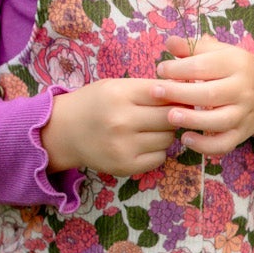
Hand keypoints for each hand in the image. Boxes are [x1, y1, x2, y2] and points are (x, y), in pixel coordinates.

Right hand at [42, 77, 178, 178]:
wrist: (65, 132)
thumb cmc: (95, 104)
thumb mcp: (116, 86)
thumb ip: (149, 88)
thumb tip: (188, 92)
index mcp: (119, 94)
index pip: (164, 92)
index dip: (177, 94)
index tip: (180, 96)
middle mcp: (121, 120)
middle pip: (170, 117)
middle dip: (174, 114)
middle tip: (166, 113)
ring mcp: (123, 146)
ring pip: (168, 138)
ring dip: (166, 133)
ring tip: (150, 128)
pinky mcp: (125, 166)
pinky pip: (159, 157)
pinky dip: (157, 150)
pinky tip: (144, 143)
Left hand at [153, 34, 253, 157]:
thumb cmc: (233, 69)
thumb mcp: (218, 53)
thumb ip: (192, 48)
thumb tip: (169, 42)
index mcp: (237, 64)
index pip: (204, 66)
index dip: (179, 68)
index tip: (161, 70)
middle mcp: (244, 89)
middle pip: (210, 94)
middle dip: (180, 93)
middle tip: (156, 92)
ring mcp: (245, 114)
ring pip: (219, 121)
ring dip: (192, 120)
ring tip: (170, 116)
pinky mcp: (243, 133)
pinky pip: (224, 144)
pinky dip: (205, 146)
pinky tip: (186, 138)